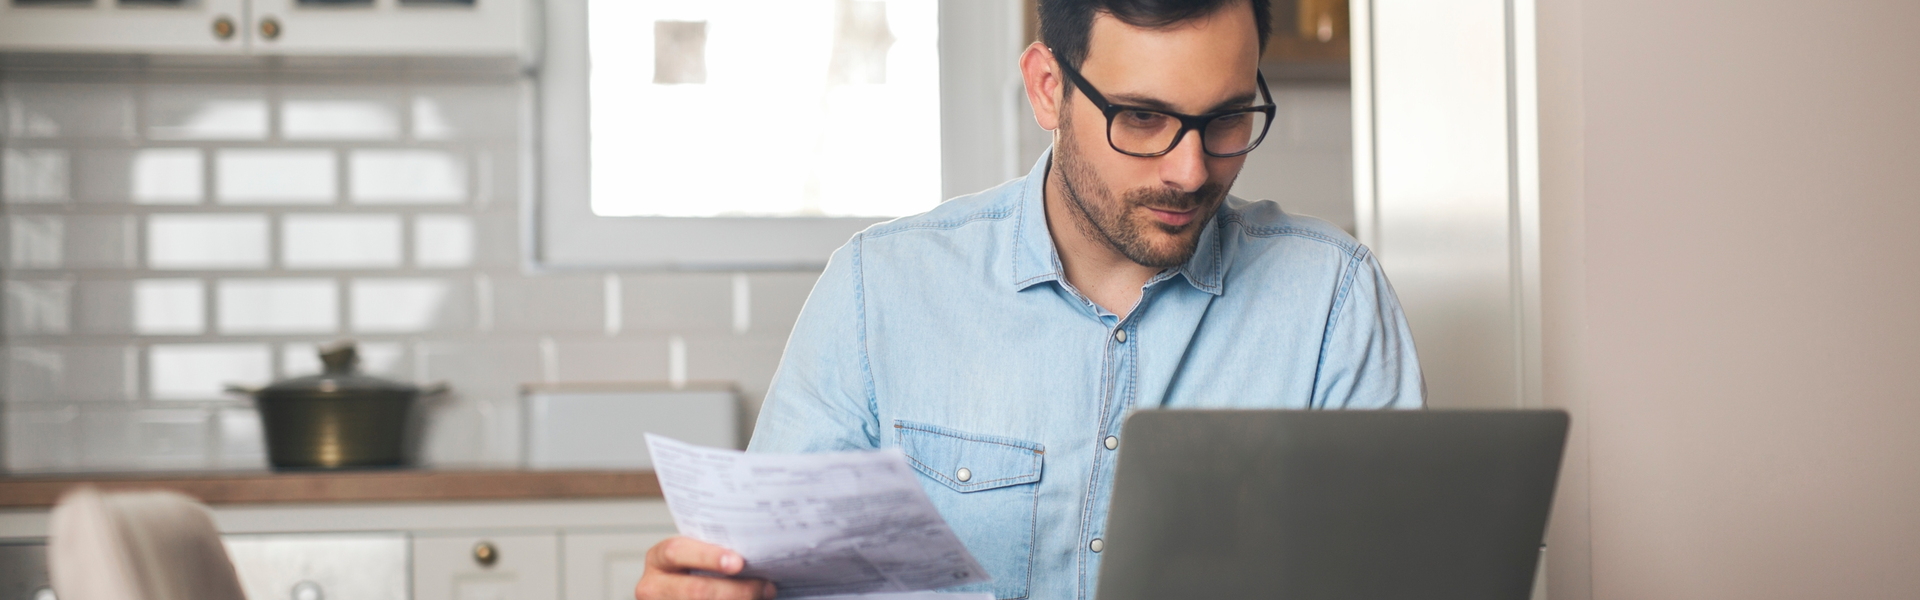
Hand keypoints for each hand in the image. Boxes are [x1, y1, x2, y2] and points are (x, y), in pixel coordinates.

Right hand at [634, 536, 775, 599]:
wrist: (683, 592)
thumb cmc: (697, 571)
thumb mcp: (698, 557)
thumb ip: (719, 554)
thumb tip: (758, 558)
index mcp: (659, 559)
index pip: (677, 552)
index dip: (709, 557)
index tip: (739, 563)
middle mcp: (653, 587)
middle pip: (696, 590)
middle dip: (736, 590)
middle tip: (765, 587)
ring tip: (764, 595)